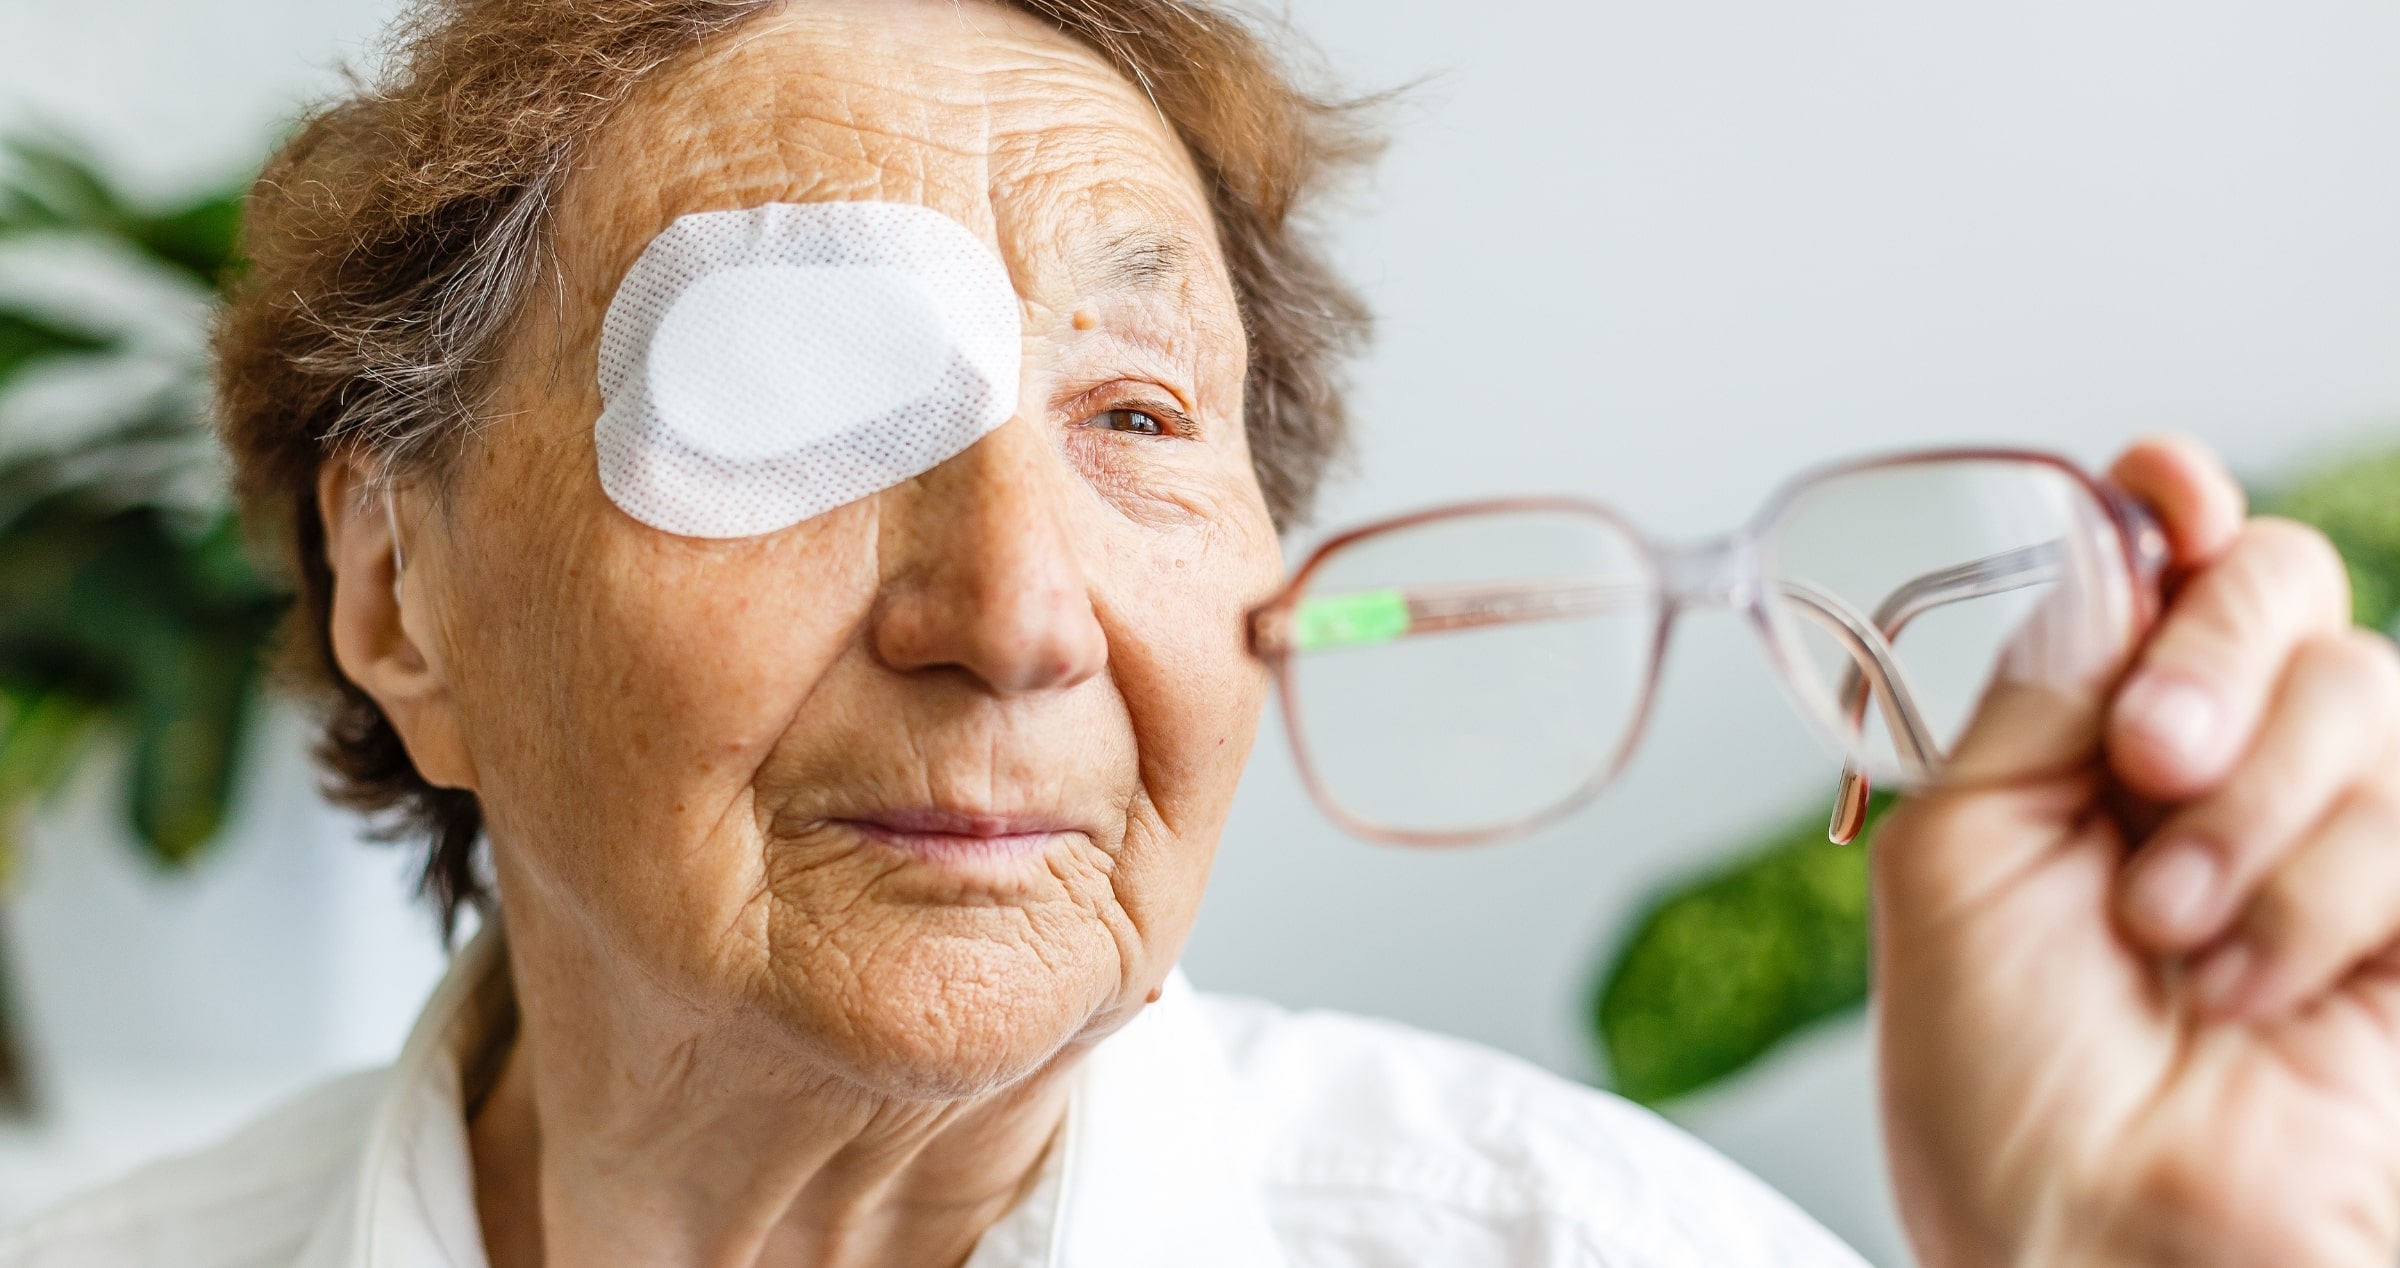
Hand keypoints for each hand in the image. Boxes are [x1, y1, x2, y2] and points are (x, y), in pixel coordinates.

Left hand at [1873, 436, 2399, 1267]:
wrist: (2097, 1247)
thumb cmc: (2000, 1083)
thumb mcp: (1954, 857)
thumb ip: (2032, 696)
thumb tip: (2106, 546)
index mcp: (2088, 742)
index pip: (2160, 568)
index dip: (2172, 506)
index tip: (2162, 488)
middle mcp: (2217, 768)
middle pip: (2280, 583)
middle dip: (2214, 656)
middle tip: (2148, 760)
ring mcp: (2333, 835)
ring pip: (2366, 689)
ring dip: (2253, 816)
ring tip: (2169, 937)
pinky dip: (2323, 896)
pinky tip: (2252, 990)